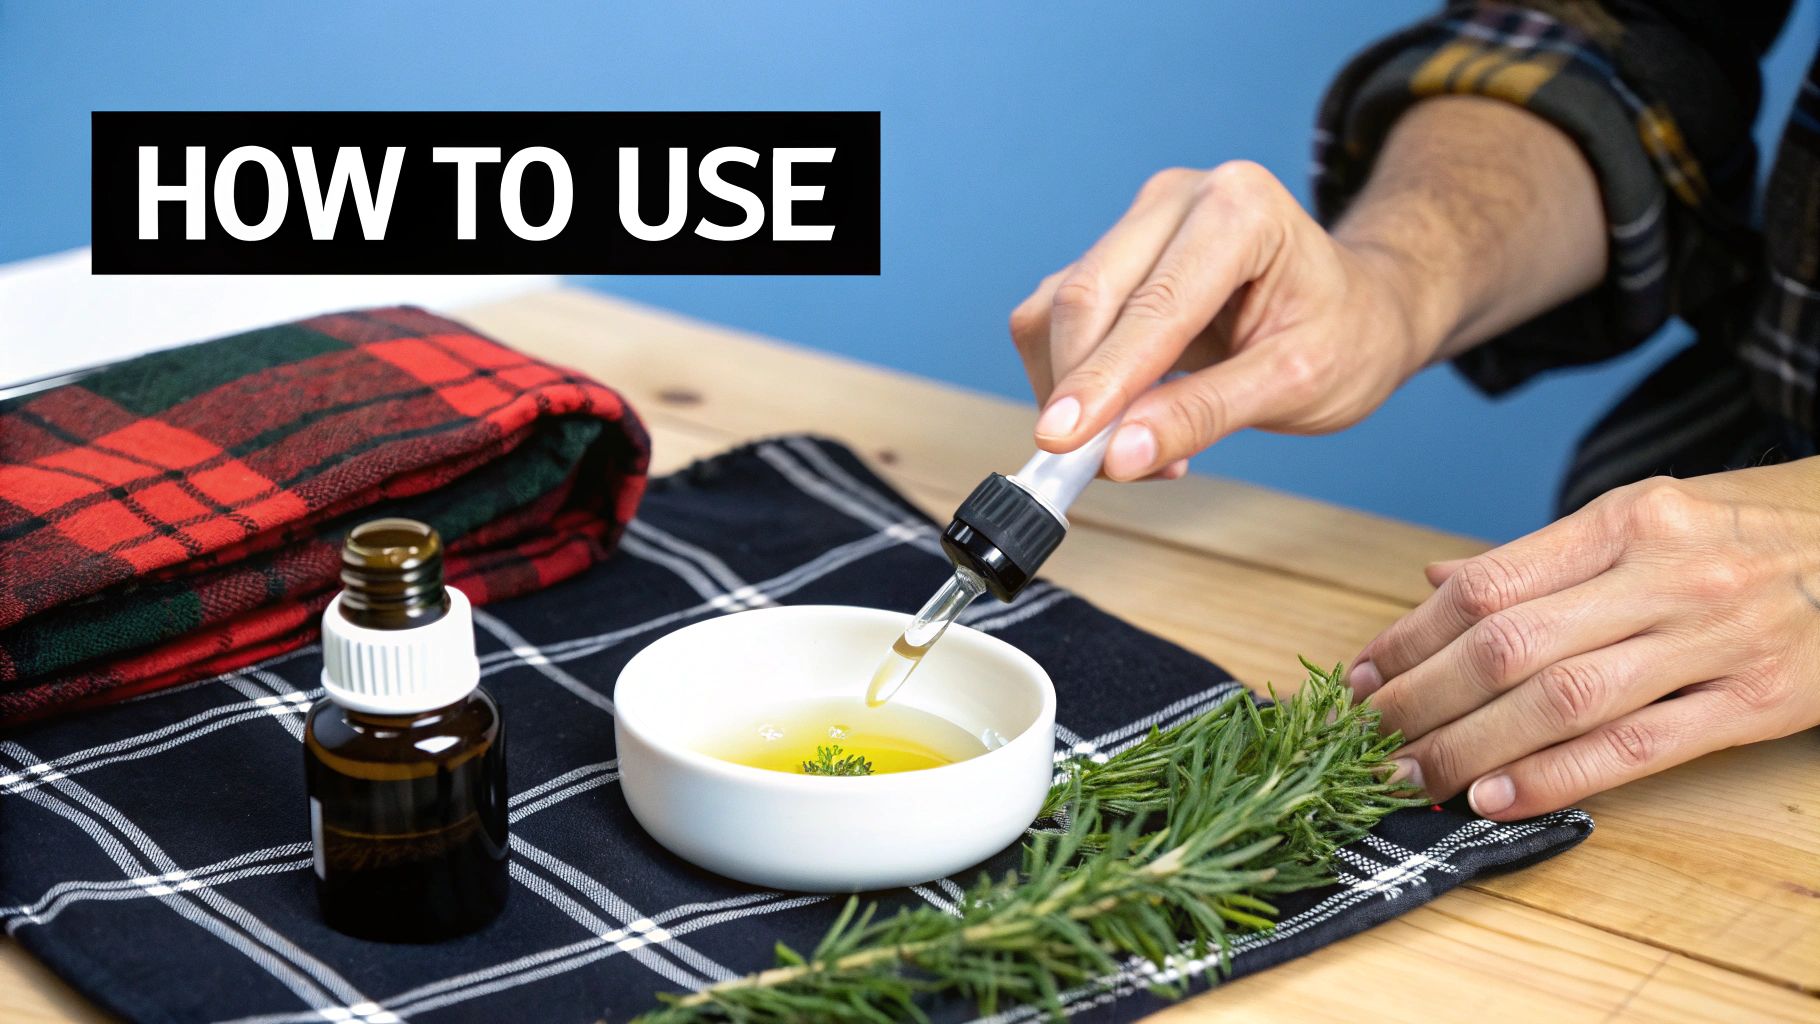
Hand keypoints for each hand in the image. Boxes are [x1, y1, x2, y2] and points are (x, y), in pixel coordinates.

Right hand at [1008, 160, 1438, 480]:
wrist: (1359, 311)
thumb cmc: (1346, 336)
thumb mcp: (1296, 383)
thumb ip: (1204, 415)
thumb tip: (1117, 456)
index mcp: (1239, 208)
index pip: (1152, 304)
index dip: (1102, 379)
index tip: (1064, 443)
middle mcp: (1176, 200)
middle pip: (1086, 297)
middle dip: (1077, 391)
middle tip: (1092, 468)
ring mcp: (1138, 225)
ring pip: (1056, 310)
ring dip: (1072, 390)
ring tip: (1133, 446)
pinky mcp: (1111, 259)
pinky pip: (1056, 321)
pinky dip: (1074, 381)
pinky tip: (1127, 417)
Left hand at [1352, 462, 1819, 819]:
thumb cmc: (1752, 529)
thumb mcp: (1646, 514)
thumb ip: (1541, 558)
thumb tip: (1437, 584)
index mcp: (1625, 519)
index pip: (1487, 585)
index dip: (1409, 638)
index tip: (1361, 675)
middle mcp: (1665, 574)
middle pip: (1508, 647)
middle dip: (1421, 701)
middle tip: (1366, 738)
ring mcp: (1715, 640)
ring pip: (1561, 702)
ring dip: (1470, 749)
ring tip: (1411, 778)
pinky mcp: (1757, 702)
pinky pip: (1637, 749)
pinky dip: (1557, 778)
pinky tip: (1496, 798)